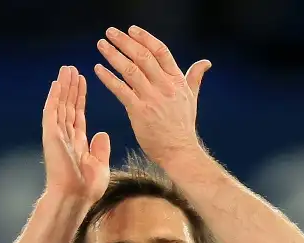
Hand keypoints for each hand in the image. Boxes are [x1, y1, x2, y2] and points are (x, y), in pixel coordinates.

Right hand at [42, 66, 110, 204]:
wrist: (75, 198)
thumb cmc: (86, 188)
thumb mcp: (99, 165)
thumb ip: (100, 149)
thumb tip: (102, 134)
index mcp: (77, 142)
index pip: (78, 114)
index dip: (80, 97)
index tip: (83, 81)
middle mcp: (65, 136)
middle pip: (68, 106)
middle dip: (71, 87)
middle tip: (72, 69)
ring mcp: (57, 135)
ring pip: (60, 105)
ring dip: (63, 87)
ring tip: (66, 69)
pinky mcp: (51, 135)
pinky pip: (52, 112)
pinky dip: (54, 97)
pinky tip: (57, 83)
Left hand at [94, 26, 210, 164]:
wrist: (179, 151)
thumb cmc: (183, 126)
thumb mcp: (192, 98)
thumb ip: (194, 77)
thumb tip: (205, 63)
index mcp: (177, 81)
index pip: (160, 51)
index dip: (145, 38)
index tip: (131, 30)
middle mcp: (165, 86)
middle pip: (143, 56)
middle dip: (124, 42)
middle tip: (110, 32)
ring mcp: (151, 98)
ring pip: (130, 70)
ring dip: (113, 55)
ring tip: (101, 45)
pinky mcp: (139, 111)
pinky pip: (120, 90)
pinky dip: (108, 78)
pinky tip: (98, 68)